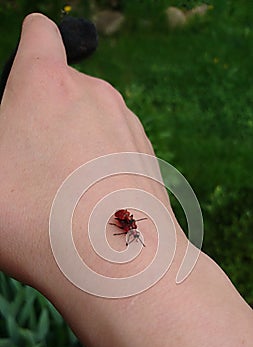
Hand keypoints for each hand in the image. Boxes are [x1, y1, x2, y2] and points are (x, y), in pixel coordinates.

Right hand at [0, 13, 166, 288]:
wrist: (118, 262)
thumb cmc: (36, 218)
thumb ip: (1, 139)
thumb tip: (14, 142)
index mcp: (45, 84)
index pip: (39, 34)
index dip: (30, 45)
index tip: (23, 73)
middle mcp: (94, 94)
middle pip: (62, 89)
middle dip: (43, 116)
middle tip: (29, 165)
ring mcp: (127, 124)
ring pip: (90, 121)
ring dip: (73, 144)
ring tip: (62, 193)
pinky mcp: (147, 155)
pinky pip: (114, 148)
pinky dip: (100, 164)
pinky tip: (92, 202)